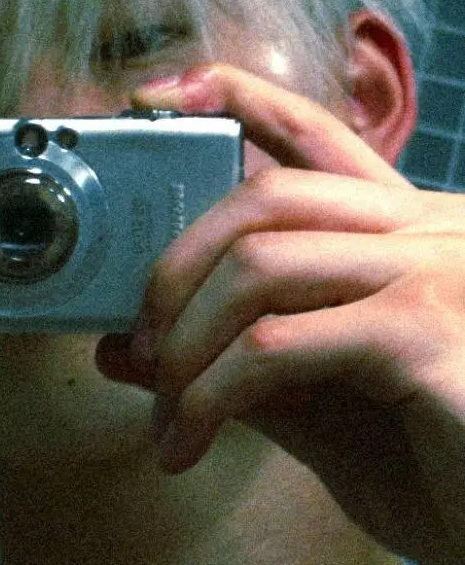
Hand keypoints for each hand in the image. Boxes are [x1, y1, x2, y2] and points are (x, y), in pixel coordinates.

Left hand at [97, 63, 464, 564]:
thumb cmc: (436, 469)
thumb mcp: (323, 407)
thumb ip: (238, 367)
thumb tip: (130, 352)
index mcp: (408, 234)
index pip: (315, 136)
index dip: (234, 99)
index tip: (157, 96)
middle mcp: (428, 232)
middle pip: (267, 197)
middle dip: (176, 268)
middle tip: (139, 347)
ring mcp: (434, 274)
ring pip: (260, 264)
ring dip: (185, 344)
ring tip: (166, 414)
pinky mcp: (426, 334)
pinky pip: (278, 344)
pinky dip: (210, 394)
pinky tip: (189, 443)